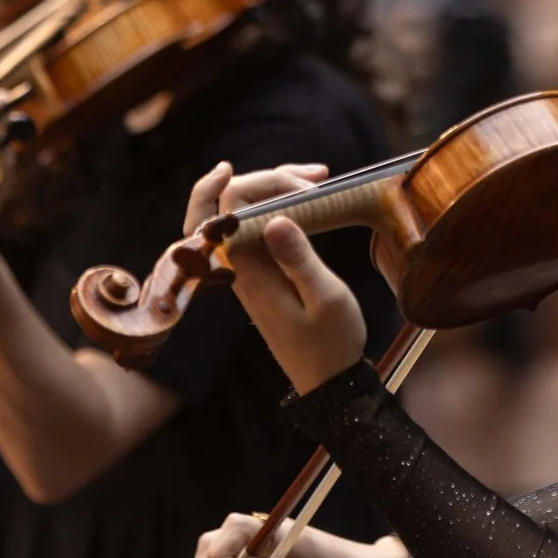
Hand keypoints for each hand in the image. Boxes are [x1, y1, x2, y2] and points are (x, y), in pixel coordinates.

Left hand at [184, 164, 364, 393]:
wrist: (327, 381)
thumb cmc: (331, 344)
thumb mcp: (326, 299)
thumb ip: (299, 259)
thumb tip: (274, 218)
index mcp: (247, 271)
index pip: (225, 208)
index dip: (254, 183)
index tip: (300, 182)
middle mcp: (236, 266)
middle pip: (227, 202)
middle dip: (266, 178)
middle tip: (318, 176)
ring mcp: (245, 268)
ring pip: (239, 211)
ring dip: (273, 187)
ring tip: (318, 180)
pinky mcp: (258, 271)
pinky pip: (254, 226)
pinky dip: (277, 205)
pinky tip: (307, 198)